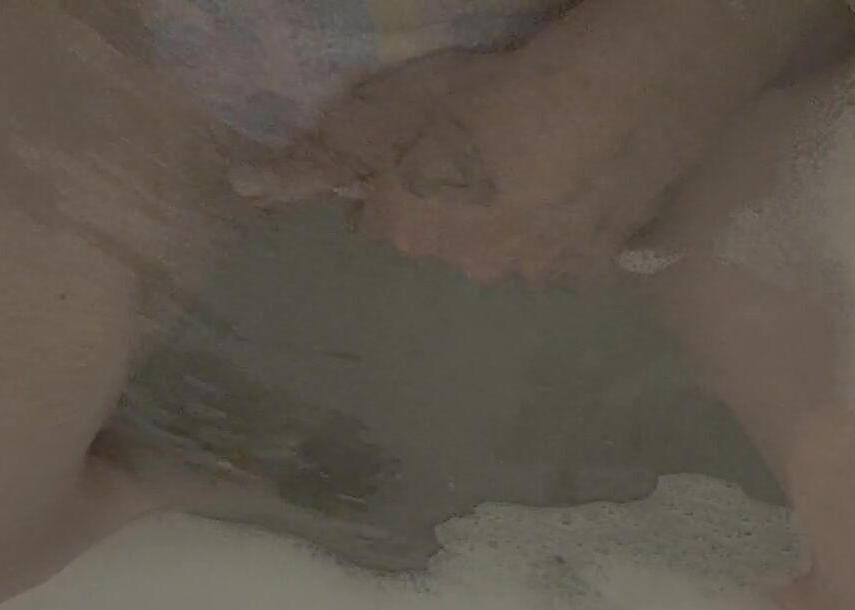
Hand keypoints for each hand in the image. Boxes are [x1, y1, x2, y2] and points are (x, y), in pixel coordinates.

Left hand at [233, 48, 690, 284]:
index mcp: (408, 230)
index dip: (396, 184)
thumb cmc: (490, 90)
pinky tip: (584, 188)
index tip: (419, 150)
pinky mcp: (592, 269)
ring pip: (511, 250)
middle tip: (487, 149)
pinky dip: (572, 231)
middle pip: (448, 241)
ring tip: (545, 163)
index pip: (380, 222)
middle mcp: (463, 266)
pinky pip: (571, 255)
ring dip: (517, 219)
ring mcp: (533, 273)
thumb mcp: (390, 105)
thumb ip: (323, 154)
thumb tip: (245, 188)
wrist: (609, 98)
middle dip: (457, 209)